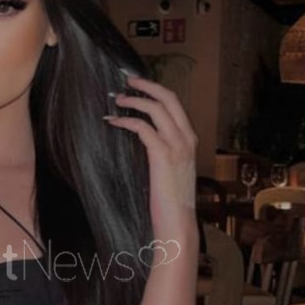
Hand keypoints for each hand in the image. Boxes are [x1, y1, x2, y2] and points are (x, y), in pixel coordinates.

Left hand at [104, 70, 197, 229]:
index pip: (175, 104)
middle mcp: (187, 138)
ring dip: (134, 100)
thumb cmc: (171, 202)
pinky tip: (113, 122)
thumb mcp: (171, 171)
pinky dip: (126, 121)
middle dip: (146, 85)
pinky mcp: (162, 155)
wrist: (178, 224)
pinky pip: (143, 128)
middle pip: (169, 98)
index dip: (156, 91)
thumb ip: (164, 152)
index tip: (138, 86)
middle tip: (127, 81)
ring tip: (117, 100)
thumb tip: (144, 139)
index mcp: (190, 139)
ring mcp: (177, 146)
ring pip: (156, 108)